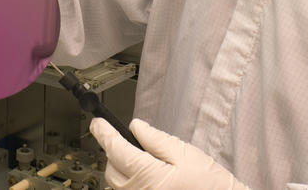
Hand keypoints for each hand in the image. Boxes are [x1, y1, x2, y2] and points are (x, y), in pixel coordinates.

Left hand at [90, 117, 250, 189]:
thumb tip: (136, 127)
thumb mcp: (185, 154)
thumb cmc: (210, 185)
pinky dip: (131, 182)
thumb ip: (157, 140)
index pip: (116, 150)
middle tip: (126, 140)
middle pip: (112, 170)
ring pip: (118, 184)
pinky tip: (147, 176)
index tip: (97, 123)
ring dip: (122, 169)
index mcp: (149, 177)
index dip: (104, 133)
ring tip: (143, 160)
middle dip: (114, 153)